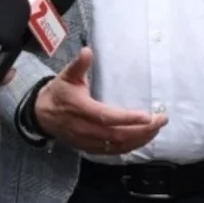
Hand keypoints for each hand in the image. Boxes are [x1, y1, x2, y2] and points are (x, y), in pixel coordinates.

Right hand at [34, 48, 165, 154]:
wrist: (42, 115)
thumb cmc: (58, 93)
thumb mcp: (66, 76)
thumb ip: (79, 65)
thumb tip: (87, 51)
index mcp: (80, 109)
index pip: (107, 117)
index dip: (128, 118)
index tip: (147, 116)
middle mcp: (85, 129)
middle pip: (117, 134)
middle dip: (142, 130)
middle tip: (161, 120)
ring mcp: (88, 141)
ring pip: (118, 145)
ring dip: (140, 139)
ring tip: (156, 129)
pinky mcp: (90, 148)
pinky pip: (113, 151)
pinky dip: (130, 147)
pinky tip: (143, 140)